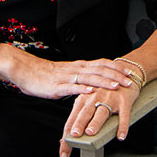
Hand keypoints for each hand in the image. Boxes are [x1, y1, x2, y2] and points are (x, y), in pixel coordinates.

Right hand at [3, 52, 134, 100]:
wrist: (26, 71)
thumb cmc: (46, 75)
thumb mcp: (68, 74)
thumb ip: (81, 77)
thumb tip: (95, 82)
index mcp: (79, 66)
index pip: (102, 63)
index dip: (117, 67)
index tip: (130, 71)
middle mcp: (76, 69)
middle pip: (100, 70)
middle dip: (116, 75)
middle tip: (130, 80)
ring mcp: (68, 78)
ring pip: (89, 78)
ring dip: (104, 82)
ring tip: (116, 86)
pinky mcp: (58, 87)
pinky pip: (72, 87)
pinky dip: (83, 89)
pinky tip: (91, 92)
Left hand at [59, 80, 140, 156]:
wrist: (124, 72)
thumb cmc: (104, 90)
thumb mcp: (89, 100)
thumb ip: (79, 117)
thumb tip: (67, 138)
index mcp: (83, 99)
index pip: (71, 120)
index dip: (66, 138)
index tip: (64, 154)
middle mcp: (94, 98)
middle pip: (84, 113)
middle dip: (79, 123)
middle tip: (74, 135)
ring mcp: (109, 98)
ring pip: (102, 112)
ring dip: (96, 122)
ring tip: (91, 131)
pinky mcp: (124, 100)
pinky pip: (123, 115)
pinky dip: (123, 126)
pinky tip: (121, 136)